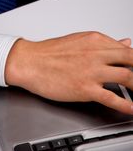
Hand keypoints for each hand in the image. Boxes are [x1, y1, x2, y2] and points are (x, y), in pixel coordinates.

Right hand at [5, 31, 132, 114]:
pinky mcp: (85, 88)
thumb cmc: (49, 53)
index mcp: (95, 40)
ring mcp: (91, 71)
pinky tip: (132, 109)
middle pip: (132, 60)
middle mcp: (96, 53)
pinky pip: (112, 98)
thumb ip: (104, 43)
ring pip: (127, 78)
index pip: (127, 49)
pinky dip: (127, 106)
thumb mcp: (79, 41)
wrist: (29, 62)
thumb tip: (125, 42)